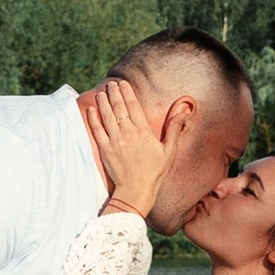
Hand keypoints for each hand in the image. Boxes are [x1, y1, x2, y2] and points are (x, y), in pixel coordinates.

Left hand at [83, 75, 169, 219]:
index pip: (133, 106)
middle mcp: (128, 133)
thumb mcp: (169, 151)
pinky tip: (91, 109)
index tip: (123, 83)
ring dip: (103, 102)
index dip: (127, 92)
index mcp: (144, 132)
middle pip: (119, 107)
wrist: (136, 191)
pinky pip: (97, 130)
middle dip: (114, 93)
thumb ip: (174, 129)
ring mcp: (115, 141)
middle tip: (111, 84)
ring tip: (101, 92)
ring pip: (107, 116)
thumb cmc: (155, 173)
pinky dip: (93, 118)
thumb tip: (183, 111)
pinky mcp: (104, 150)